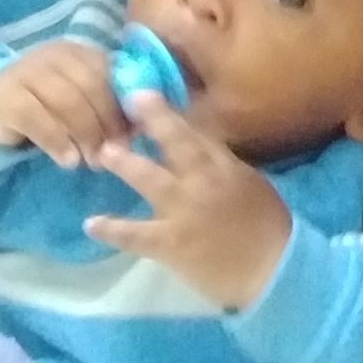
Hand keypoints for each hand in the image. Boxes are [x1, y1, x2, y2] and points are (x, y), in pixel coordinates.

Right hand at [0, 42, 128, 167]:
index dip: (127, 105)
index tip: (136, 135)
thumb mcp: (83, 100)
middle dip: (108, 121)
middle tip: (116, 152)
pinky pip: (37, 120)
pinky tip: (69, 161)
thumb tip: (141, 128)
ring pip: (67, 101)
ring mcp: (27, 73)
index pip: (112, 73)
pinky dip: (58, 142)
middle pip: (92, 86)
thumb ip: (110, 107)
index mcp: (81, 52)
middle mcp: (55, 55)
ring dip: (86, 134)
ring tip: (94, 160)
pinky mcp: (5, 98)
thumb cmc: (50, 103)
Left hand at [85, 92, 292, 310]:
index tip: (150, 93)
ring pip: (152, 180)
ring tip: (104, 152)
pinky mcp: (170, 243)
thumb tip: (196, 146)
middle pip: (178, 143)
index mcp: (227, 167)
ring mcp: (185, 212)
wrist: (270, 269)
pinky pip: (135, 234)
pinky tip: (91, 223)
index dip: (173, 112)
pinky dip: (113, 229)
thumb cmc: (267, 225)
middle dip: (155, 119)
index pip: (198, 132)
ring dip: (127, 164)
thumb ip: (222, 164)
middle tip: (131, 100)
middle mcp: (205, 182)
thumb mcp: (250, 184)